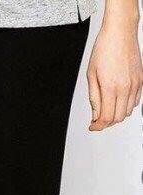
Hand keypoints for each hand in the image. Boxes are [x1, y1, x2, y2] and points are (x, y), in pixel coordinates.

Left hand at [87, 12, 142, 130]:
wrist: (120, 32)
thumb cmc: (104, 49)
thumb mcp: (91, 75)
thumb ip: (94, 98)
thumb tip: (95, 115)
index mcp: (111, 87)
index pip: (106, 117)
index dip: (98, 126)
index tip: (92, 126)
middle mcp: (126, 87)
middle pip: (118, 118)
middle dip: (106, 123)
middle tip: (97, 120)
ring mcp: (135, 83)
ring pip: (127, 111)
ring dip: (116, 115)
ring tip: (106, 111)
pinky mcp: (141, 79)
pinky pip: (135, 101)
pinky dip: (126, 106)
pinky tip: (117, 102)